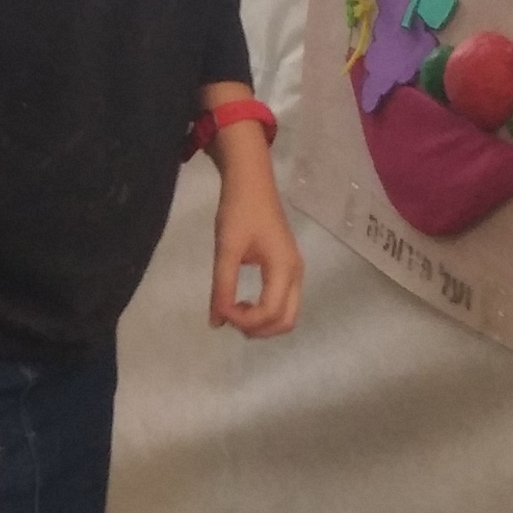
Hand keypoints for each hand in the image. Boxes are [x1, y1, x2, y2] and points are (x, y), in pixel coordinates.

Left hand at [208, 152, 304, 337]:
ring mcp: (295, 272)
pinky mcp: (288, 268)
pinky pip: (283, 302)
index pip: (270, 312)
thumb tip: (216, 322)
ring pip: (287, 315)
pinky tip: (242, 302)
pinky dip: (265, 312)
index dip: (243, 320)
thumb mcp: (226, 250)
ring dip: (262, 322)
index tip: (220, 310)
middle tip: (229, 317)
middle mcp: (296, 274)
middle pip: (286, 321)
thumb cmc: (238, 212)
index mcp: (284, 268)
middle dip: (258, 328)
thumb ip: (222, 287)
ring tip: (233, 310)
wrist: (251, 184)